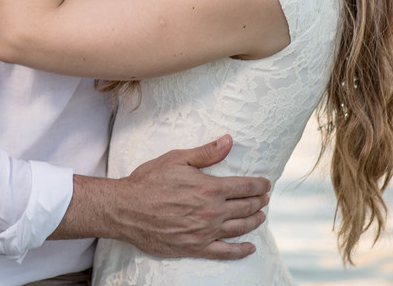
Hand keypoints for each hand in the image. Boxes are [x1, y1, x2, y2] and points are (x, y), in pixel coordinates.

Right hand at [112, 135, 270, 259]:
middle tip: (265, 198)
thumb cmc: (149, 181)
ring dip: (254, 221)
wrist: (126, 209)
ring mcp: (205, 232)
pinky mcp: (195, 248)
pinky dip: (241, 250)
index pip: (244, 187)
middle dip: (259, 201)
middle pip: (246, 207)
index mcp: (210, 188)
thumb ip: (206, 153)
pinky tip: (250, 247)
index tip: (266, 184)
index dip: (259, 185)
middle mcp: (212, 212)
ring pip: (240, 228)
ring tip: (261, 216)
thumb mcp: (177, 159)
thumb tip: (229, 141)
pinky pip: (225, 252)